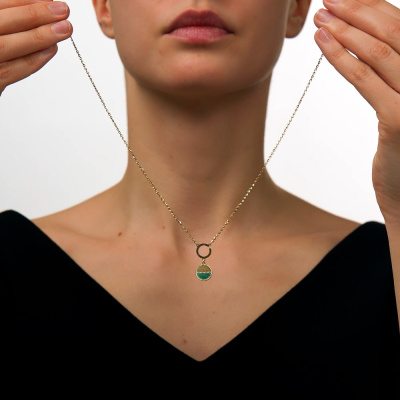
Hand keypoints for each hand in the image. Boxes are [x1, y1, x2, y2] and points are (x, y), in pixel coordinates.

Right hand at [0, 0, 71, 95]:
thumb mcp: (3, 28)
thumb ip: (12, 18)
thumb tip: (42, 6)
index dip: (24, 2)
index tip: (51, 1)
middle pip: (3, 23)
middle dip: (34, 15)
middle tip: (63, 11)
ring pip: (8, 46)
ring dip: (39, 37)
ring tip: (64, 29)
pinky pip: (12, 71)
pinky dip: (34, 59)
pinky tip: (51, 48)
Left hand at [314, 0, 399, 222]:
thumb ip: (398, 78)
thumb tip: (374, 47)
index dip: (377, 7)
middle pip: (398, 30)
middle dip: (360, 9)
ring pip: (382, 50)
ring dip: (347, 28)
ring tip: (322, 14)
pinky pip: (366, 80)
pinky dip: (342, 58)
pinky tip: (322, 43)